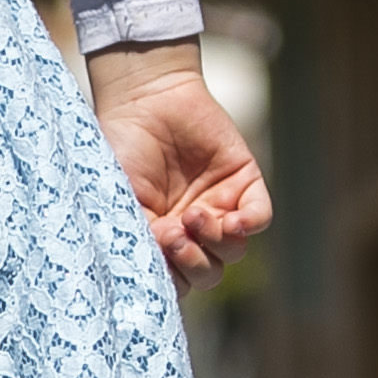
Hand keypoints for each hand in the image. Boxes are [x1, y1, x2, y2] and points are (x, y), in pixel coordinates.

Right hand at [85, 39, 271, 279]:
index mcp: (159, 238)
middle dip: (193, 263)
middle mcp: (190, 229)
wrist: (144, 96)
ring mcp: (218, 206)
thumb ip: (137, 235)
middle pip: (208, 272)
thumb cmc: (120, 146)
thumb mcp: (118, 198)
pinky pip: (259, 218)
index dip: (170, 278)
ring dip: (216, 242)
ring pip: (233, 251)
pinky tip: (230, 218)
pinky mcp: (242, 182)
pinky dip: (248, 224)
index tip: (154, 252)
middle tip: (174, 234)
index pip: (176, 280)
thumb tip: (154, 270)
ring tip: (194, 214)